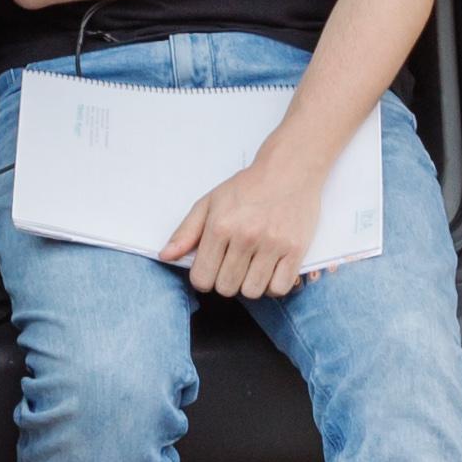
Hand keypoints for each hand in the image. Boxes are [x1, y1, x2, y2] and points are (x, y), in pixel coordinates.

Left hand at [164, 144, 336, 298]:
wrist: (289, 170)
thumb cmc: (248, 187)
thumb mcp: (209, 203)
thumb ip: (186, 232)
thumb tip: (166, 256)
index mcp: (220, 226)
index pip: (202, 278)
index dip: (203, 278)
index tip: (211, 270)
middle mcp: (246, 237)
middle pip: (226, 288)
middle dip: (225, 281)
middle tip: (232, 265)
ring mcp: (273, 245)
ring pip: (252, 291)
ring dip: (249, 284)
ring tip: (251, 267)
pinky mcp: (296, 250)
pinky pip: (279, 288)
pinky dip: (273, 285)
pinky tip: (269, 270)